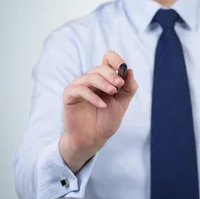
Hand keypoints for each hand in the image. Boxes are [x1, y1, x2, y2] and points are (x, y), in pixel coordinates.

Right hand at [59, 51, 137, 172]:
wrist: (93, 139)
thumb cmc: (106, 121)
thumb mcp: (122, 104)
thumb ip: (128, 88)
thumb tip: (130, 71)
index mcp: (104, 79)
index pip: (107, 59)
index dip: (115, 60)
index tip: (123, 68)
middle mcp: (90, 80)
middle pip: (100, 67)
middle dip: (111, 75)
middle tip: (119, 85)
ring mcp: (79, 87)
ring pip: (90, 76)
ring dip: (103, 83)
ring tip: (113, 93)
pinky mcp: (69, 95)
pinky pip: (79, 89)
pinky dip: (92, 96)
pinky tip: (102, 105)